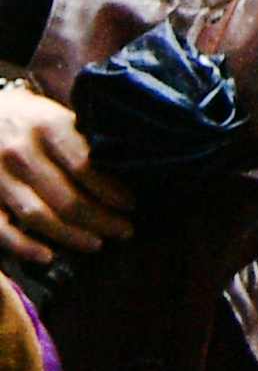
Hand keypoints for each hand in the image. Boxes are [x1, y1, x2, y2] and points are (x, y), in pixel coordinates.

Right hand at [0, 77, 134, 264]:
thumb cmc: (32, 117)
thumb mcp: (60, 114)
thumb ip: (85, 138)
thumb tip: (129, 162)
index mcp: (49, 127)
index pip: (85, 167)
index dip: (111, 191)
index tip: (132, 205)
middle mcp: (22, 153)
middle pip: (65, 197)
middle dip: (99, 219)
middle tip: (124, 231)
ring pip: (37, 216)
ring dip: (70, 235)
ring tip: (97, 244)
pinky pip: (1, 229)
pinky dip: (22, 247)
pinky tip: (47, 257)